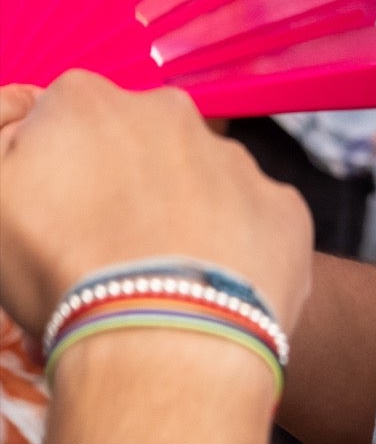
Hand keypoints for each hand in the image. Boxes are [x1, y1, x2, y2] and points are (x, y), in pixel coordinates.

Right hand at [0, 72, 312, 336]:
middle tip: (103, 251)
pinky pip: (252, 221)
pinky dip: (234, 251)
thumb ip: (2, 144)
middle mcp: (168, 111)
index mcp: (88, 102)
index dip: (54, 169)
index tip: (52, 216)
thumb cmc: (60, 271)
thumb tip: (23, 124)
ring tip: (156, 282)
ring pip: (199, 179)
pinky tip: (208, 292)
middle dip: (122, 184)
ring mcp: (233, 157)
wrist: (162, 341)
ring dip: (180, 216)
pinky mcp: (280, 206)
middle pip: (135, 142)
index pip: (62, 118)